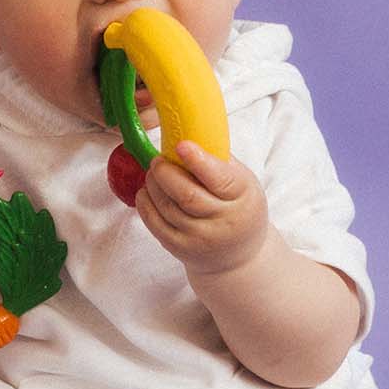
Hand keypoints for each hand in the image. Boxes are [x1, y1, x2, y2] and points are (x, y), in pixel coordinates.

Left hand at [135, 141, 268, 276]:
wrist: (237, 255)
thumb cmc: (238, 208)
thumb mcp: (243, 182)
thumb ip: (220, 161)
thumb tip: (189, 132)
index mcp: (242, 197)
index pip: (219, 179)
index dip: (198, 161)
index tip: (181, 145)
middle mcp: (224, 221)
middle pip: (187, 195)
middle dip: (165, 173)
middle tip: (158, 160)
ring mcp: (201, 238)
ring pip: (167, 208)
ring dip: (153, 185)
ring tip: (153, 173)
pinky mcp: (181, 248)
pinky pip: (156, 224)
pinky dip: (145, 205)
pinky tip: (146, 192)